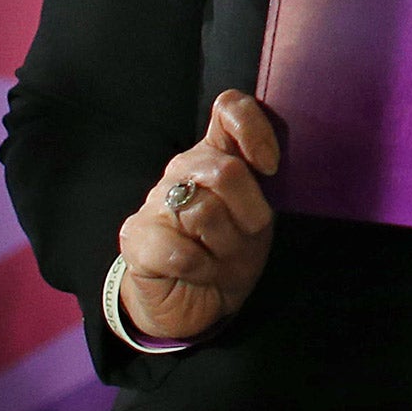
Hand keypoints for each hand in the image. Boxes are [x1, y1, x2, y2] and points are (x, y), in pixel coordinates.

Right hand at [117, 90, 278, 340]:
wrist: (195, 301)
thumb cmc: (233, 249)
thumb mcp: (259, 213)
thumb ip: (265, 181)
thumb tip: (275, 161)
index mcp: (217, 152)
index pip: (230, 108)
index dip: (255, 131)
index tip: (271, 167)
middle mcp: (183, 169)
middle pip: (225, 171)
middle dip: (251, 213)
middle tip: (248, 235)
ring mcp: (155, 202)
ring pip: (204, 212)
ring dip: (227, 246)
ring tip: (223, 256)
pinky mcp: (136, 238)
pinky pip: (181, 252)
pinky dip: (203, 269)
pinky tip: (201, 272)